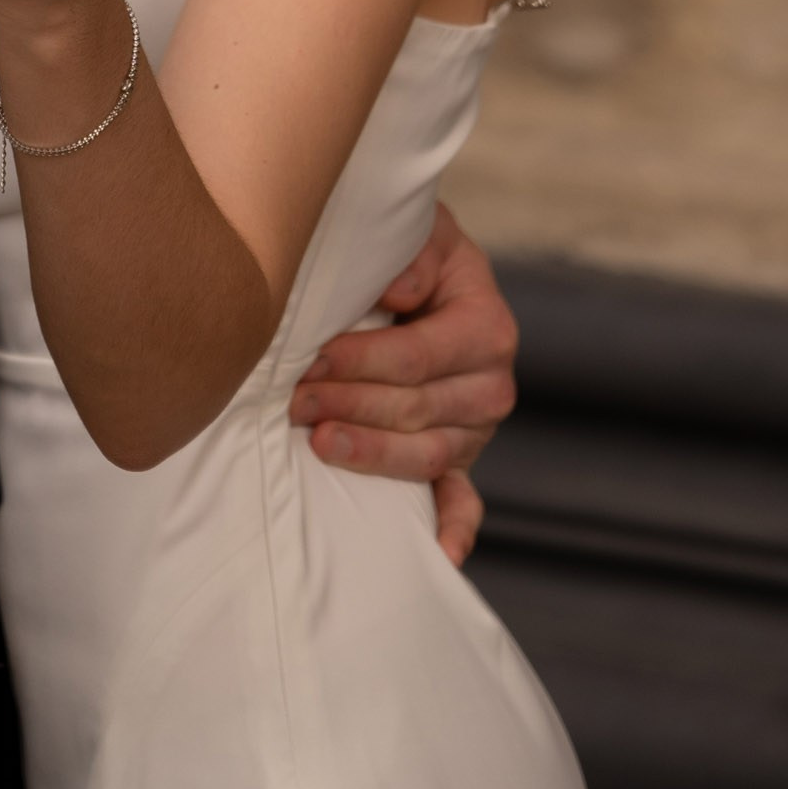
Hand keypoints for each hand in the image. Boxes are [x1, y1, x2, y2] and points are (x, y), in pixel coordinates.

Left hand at [288, 205, 516, 564]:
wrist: (420, 271)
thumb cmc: (408, 251)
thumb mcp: (418, 231)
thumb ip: (413, 254)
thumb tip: (400, 293)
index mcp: (486, 325)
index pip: (419, 356)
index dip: (363, 361)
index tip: (314, 360)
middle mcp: (491, 383)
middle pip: (418, 409)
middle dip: (352, 405)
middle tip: (296, 400)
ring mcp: (477, 428)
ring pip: (428, 455)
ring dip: (373, 456)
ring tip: (319, 444)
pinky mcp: (460, 458)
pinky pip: (463, 502)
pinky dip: (454, 531)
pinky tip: (439, 557)